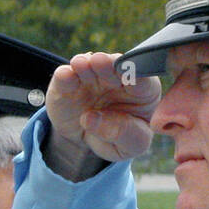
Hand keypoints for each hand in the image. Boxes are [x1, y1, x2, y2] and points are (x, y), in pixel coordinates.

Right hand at [43, 51, 161, 171]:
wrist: (86, 142)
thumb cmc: (119, 139)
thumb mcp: (130, 146)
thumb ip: (123, 134)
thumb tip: (94, 119)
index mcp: (142, 91)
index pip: (144, 80)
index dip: (136, 76)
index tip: (128, 75)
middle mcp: (117, 78)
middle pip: (116, 66)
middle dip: (109, 64)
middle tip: (100, 62)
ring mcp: (90, 77)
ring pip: (88, 65)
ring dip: (85, 64)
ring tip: (81, 65)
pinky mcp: (67, 83)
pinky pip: (65, 76)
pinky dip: (64, 75)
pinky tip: (65, 75)